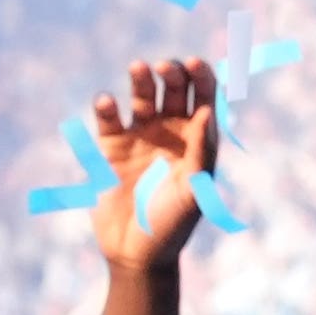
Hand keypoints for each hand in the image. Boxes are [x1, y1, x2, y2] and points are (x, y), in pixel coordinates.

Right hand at [91, 57, 215, 273]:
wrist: (136, 251)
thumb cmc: (172, 225)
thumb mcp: (194, 192)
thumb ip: (201, 153)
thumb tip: (208, 113)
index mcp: (197, 144)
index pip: (204, 102)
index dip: (202, 80)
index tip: (195, 64)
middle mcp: (171, 135)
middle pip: (173, 93)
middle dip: (172, 76)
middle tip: (166, 68)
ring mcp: (141, 138)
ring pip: (142, 98)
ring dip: (141, 81)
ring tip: (139, 68)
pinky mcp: (112, 147)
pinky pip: (109, 119)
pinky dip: (107, 107)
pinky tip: (108, 102)